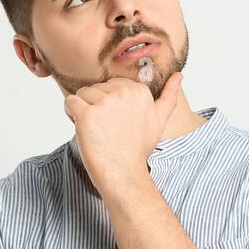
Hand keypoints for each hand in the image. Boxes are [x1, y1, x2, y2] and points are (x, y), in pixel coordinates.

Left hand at [64, 71, 182, 189]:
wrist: (124, 174)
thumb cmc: (138, 149)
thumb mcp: (159, 120)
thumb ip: (169, 96)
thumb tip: (179, 75)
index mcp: (140, 91)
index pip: (112, 85)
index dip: (110, 103)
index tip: (117, 121)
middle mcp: (123, 93)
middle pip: (97, 88)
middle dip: (97, 105)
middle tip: (107, 128)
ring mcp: (105, 103)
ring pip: (83, 94)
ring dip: (83, 110)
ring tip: (96, 130)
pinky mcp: (87, 114)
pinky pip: (70, 102)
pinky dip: (71, 113)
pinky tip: (83, 128)